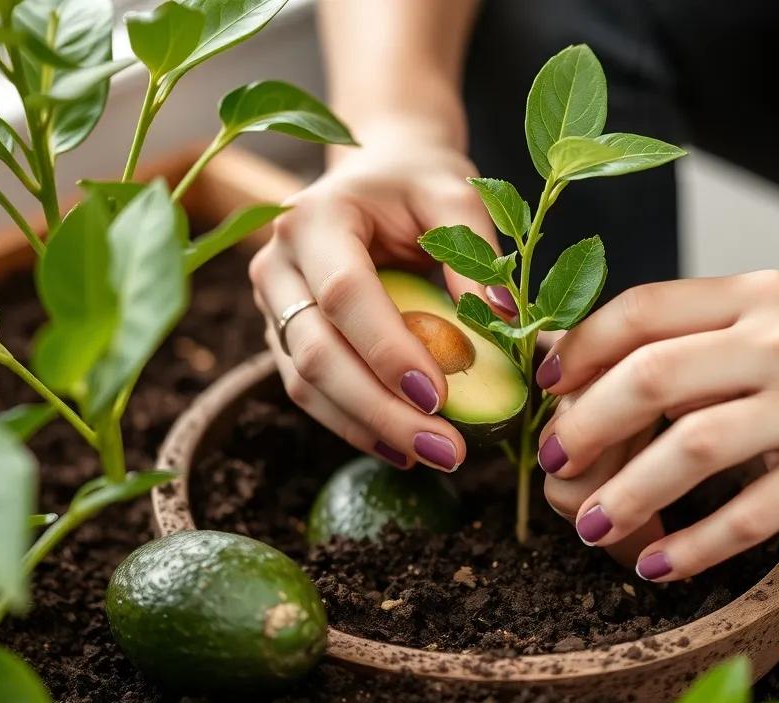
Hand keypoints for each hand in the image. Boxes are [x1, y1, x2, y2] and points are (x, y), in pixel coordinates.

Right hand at [250, 133, 515, 471]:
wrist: (376, 171)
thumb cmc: (418, 181)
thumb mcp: (454, 194)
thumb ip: (476, 250)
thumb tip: (505, 320)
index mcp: (315, 218)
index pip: (345, 294)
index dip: (388, 349)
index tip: (439, 396)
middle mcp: (278, 262)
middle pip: (316, 350)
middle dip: (380, 408)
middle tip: (444, 449)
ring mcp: (272, 302)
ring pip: (305, 380)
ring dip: (366, 426)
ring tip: (430, 455)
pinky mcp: (281, 333)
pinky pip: (308, 390)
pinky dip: (353, 423)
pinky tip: (400, 448)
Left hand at [536, 271, 778, 580]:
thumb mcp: (761, 327)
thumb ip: (680, 338)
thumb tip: (563, 357)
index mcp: (754, 295)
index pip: (645, 309)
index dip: (582, 349)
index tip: (547, 389)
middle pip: (657, 375)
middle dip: (590, 424)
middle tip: (555, 461)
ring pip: (696, 448)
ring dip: (629, 492)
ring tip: (591, 523)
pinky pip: (751, 512)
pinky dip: (695, 544)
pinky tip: (658, 564)